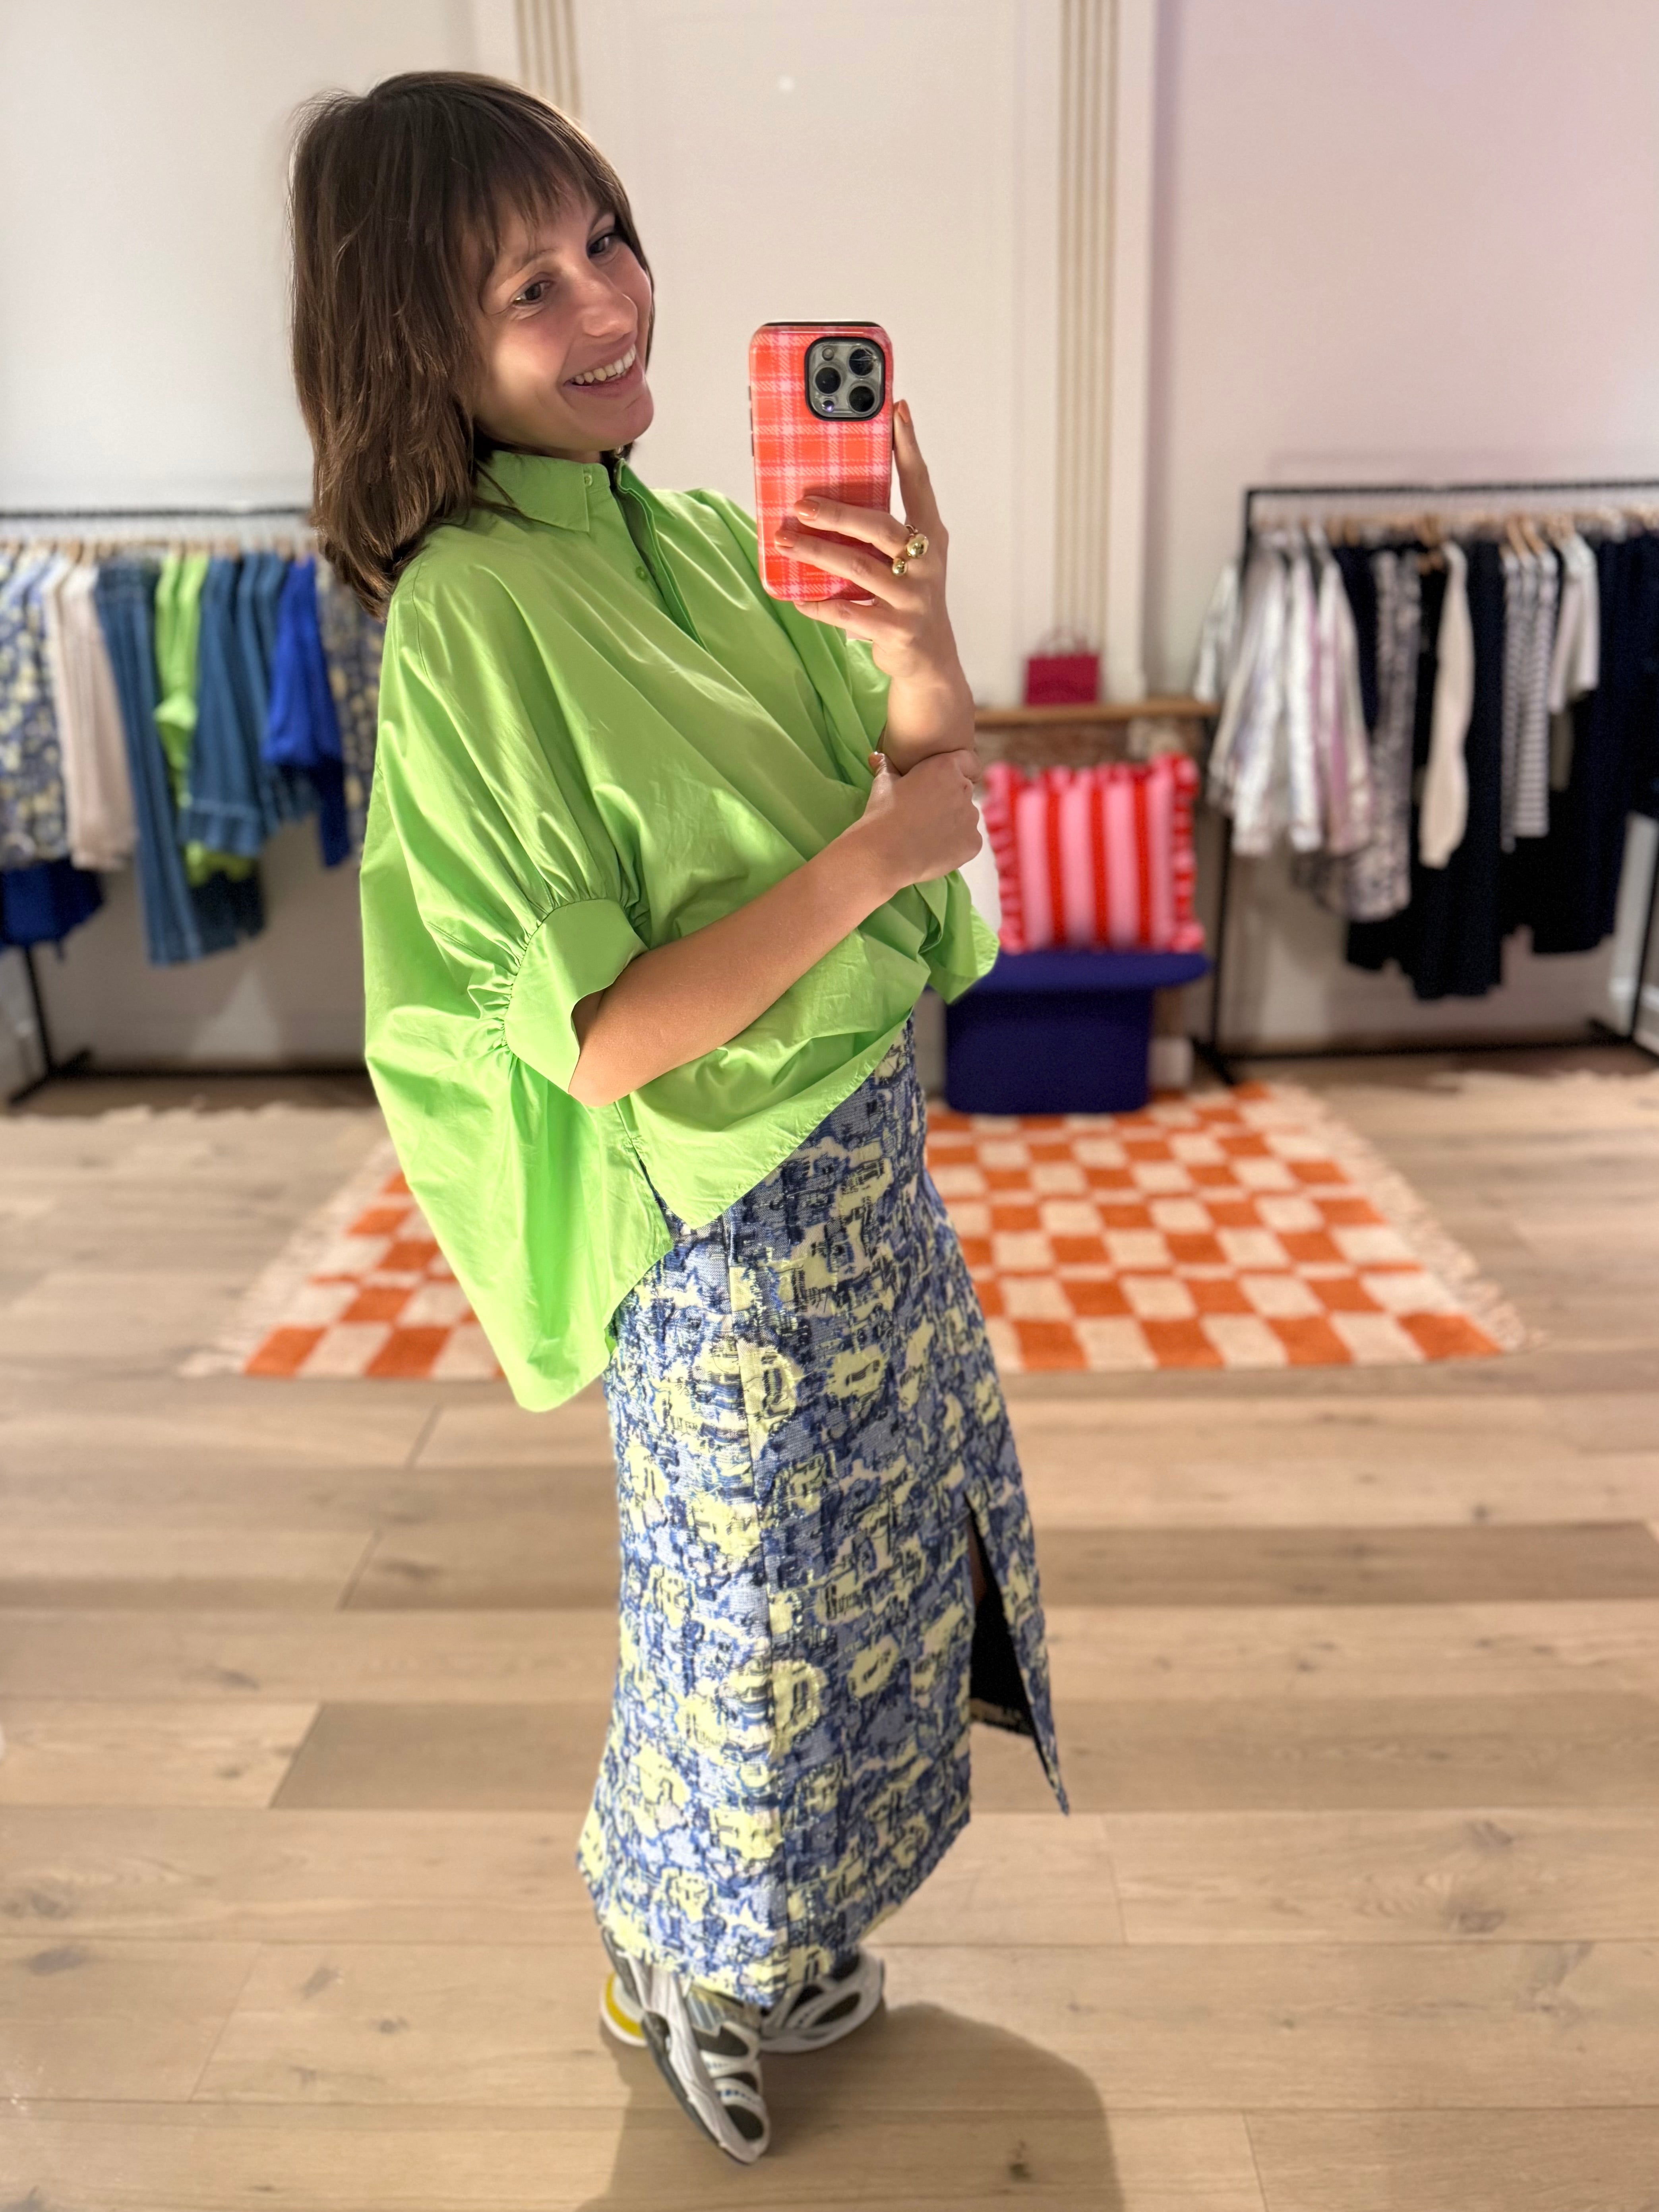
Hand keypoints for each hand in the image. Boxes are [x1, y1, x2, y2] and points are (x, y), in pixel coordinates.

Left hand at [773, 398, 964, 698]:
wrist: (930, 660)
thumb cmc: (906, 596)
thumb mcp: (904, 559)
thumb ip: (876, 531)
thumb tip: (818, 497)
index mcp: (931, 536)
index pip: (920, 483)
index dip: (909, 446)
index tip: (896, 408)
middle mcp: (927, 563)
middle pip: (880, 527)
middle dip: (838, 513)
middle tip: (800, 504)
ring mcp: (914, 599)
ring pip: (858, 569)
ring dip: (816, 553)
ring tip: (782, 541)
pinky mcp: (896, 631)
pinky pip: (848, 613)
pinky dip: (819, 604)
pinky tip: (796, 597)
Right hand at [850, 746, 981, 895]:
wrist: (884, 854)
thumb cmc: (883, 814)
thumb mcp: (883, 784)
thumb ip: (888, 767)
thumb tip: (877, 756)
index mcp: (946, 768)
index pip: (968, 761)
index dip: (959, 770)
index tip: (946, 781)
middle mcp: (964, 789)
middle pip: (965, 790)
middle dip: (951, 797)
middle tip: (927, 811)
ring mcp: (972, 817)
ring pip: (967, 816)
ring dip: (954, 821)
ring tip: (929, 833)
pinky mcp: (974, 843)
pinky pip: (969, 839)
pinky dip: (957, 844)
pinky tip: (936, 848)